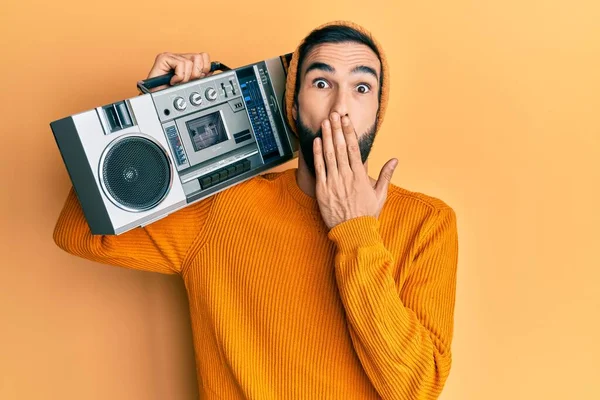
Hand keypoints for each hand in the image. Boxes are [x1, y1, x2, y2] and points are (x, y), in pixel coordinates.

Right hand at [146, 52, 213, 91]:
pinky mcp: (164, 58)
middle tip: (187, 82)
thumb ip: (201, 76)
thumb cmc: (171, 93)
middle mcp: (180, 57)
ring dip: (186, 77)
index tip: (198, 79)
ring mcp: (171, 56)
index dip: (205, 69)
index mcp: (187, 61)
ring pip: (190, 62)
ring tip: (179, 83)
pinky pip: (181, 64)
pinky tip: (172, 81)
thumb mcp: (191, 84)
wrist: (157, 98)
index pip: (204, 56)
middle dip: (197, 74)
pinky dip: (179, 76)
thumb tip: (211, 70)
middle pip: (199, 57)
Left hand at [313, 112, 397, 229]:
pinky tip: (317, 141)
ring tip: (325, 122)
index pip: (353, 149)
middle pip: (340, 147)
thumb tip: (395, 160)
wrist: (352, 232)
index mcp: (360, 176)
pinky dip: (318, 154)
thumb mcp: (380, 195)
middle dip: (337, 129)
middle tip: (334, 114)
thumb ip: (386, 175)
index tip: (347, 120)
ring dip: (326, 137)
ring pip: (329, 155)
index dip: (349, 132)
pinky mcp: (322, 190)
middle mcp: (346, 176)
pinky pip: (319, 168)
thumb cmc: (367, 214)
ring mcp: (333, 182)